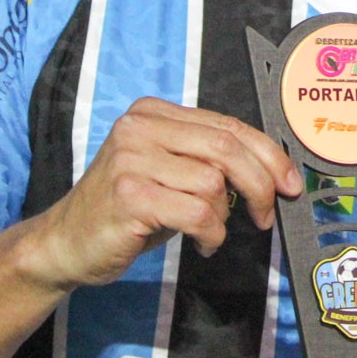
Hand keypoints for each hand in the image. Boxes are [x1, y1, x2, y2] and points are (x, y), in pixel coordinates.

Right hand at [24, 98, 301, 290]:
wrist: (65, 244)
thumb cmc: (126, 211)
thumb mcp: (168, 173)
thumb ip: (207, 160)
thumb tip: (271, 171)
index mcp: (153, 113)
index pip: (228, 125)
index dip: (269, 154)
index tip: (291, 182)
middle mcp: (139, 128)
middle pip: (227, 147)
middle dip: (261, 184)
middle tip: (267, 214)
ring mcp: (131, 160)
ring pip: (213, 182)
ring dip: (225, 216)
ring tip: (211, 232)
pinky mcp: (129, 196)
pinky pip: (197, 213)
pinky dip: (212, 234)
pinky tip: (203, 244)